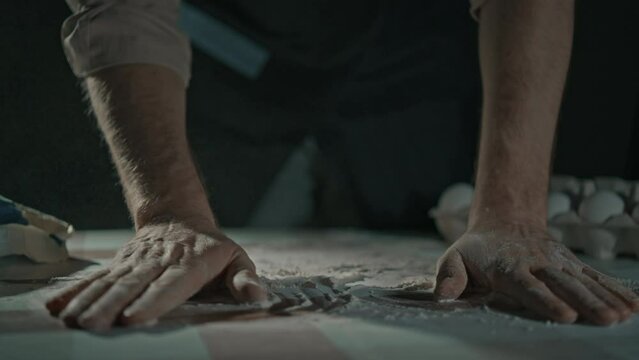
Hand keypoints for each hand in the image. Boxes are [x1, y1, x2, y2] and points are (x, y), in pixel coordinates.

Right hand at [46, 223, 266, 329]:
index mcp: (190, 264)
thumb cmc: (213, 248)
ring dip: (89, 301)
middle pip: (134, 285)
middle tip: (93, 326)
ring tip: (71, 321)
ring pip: (110, 282)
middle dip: (111, 306)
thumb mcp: (235, 257)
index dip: (152, 300)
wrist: (179, 218)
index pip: (170, 284)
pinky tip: (55, 308)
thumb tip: (258, 296)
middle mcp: (159, 262)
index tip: (134, 318)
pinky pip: (96, 278)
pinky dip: (75, 292)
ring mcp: (135, 262)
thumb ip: (244, 278)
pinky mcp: (119, 264)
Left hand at [434, 222, 638, 324]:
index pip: (528, 286)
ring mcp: (557, 262)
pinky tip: (633, 304)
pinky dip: (614, 288)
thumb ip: (449, 276)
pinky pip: (594, 275)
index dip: (546, 299)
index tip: (565, 315)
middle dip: (585, 302)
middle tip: (606, 319)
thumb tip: (442, 296)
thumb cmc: (476, 249)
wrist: (503, 220)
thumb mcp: (455, 257)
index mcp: (508, 267)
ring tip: (623, 315)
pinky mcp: (571, 262)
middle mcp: (537, 263)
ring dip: (604, 297)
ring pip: (583, 280)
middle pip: (563, 284)